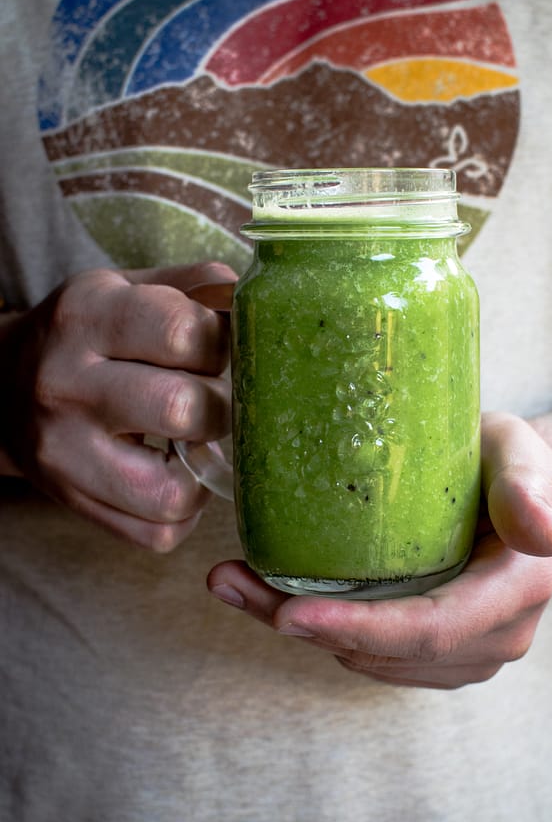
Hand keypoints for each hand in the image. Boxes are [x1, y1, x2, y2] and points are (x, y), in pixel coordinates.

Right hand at [1, 263, 234, 550]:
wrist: (1, 388)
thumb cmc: (88, 336)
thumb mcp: (127, 289)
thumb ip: (194, 287)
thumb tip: (256, 305)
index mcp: (86, 316)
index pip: (183, 331)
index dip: (225, 343)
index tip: (225, 348)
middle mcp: (66, 384)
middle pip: (181, 408)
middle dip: (222, 406)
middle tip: (216, 397)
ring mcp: (65, 454)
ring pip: (172, 491)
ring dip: (206, 468)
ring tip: (198, 439)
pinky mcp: (75, 503)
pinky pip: (159, 533)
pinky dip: (186, 510)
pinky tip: (179, 473)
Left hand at [207, 413, 551, 688]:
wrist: (524, 491)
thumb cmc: (514, 461)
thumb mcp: (524, 451)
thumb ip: (526, 485)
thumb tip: (542, 534)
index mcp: (518, 591)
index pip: (430, 628)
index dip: (359, 628)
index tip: (289, 613)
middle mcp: (497, 636)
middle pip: (387, 652)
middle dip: (305, 626)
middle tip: (231, 583)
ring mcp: (468, 652)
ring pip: (370, 659)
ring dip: (301, 629)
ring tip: (237, 581)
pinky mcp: (439, 653)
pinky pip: (373, 655)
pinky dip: (323, 630)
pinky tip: (279, 594)